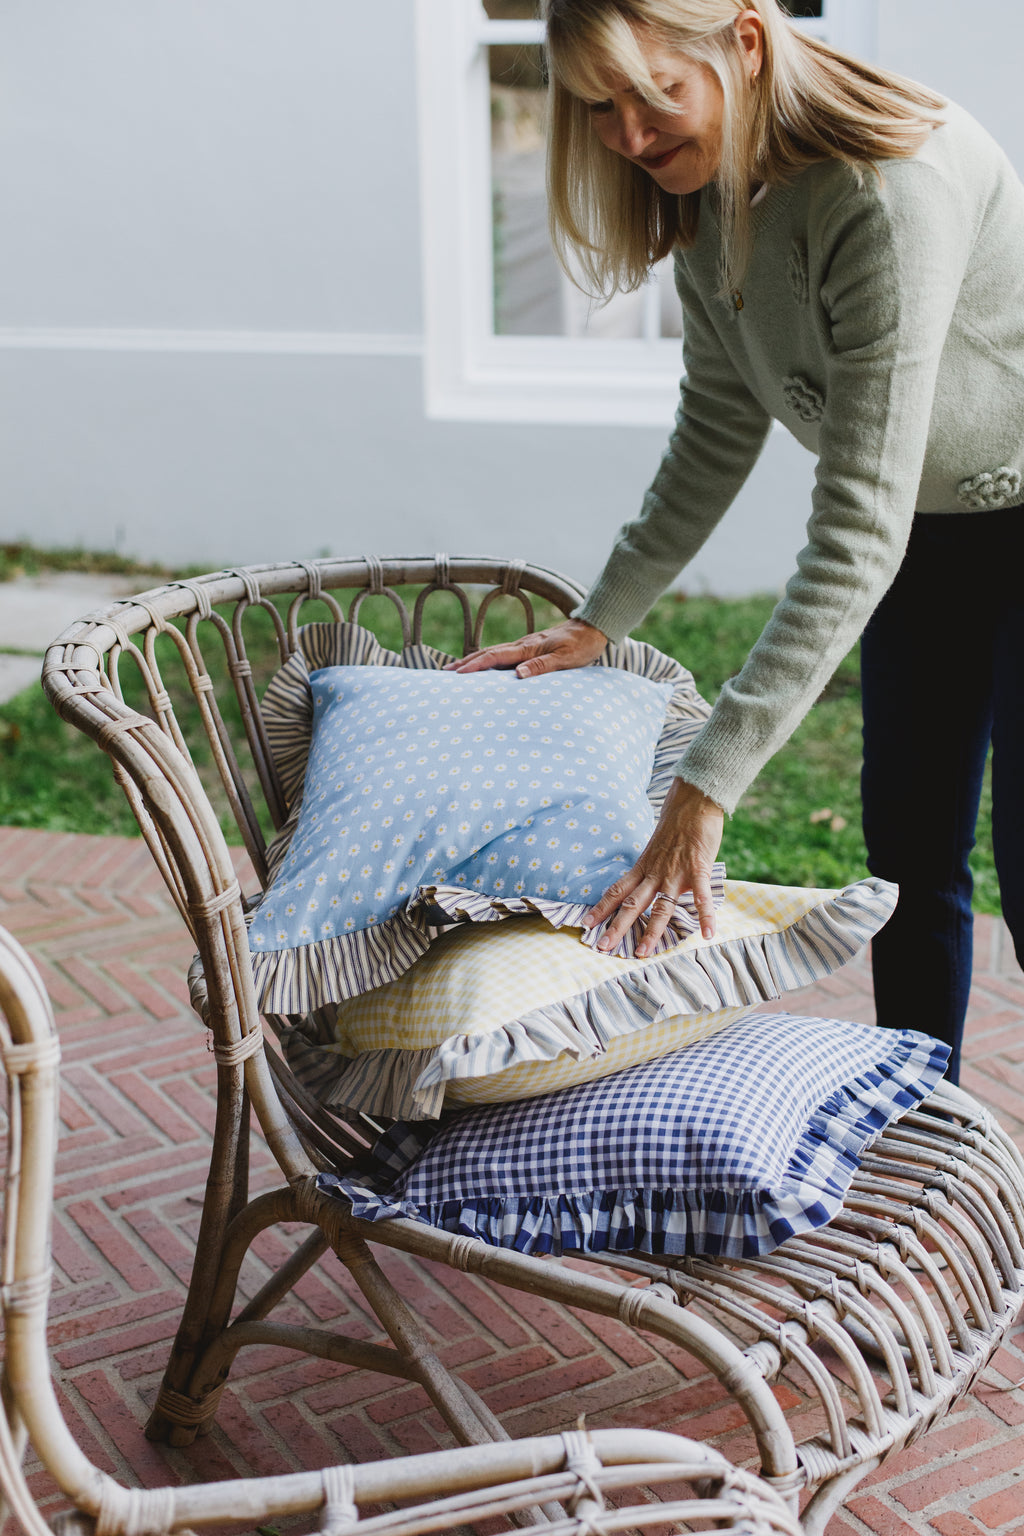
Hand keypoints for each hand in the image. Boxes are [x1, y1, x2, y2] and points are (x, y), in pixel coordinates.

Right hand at [444, 618, 607, 676]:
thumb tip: (517, 675)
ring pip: (494, 653)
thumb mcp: (566, 659)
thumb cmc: (582, 646)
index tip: (457, 674)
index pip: (495, 657)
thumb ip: (542, 667)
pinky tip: (486, 666)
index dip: (475, 665)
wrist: (593, 628)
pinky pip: (504, 655)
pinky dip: (489, 660)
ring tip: (458, 670)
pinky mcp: (531, 648)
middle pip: (488, 653)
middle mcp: (523, 645)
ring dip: (475, 661)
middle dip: (467, 663)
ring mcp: (526, 646)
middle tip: (446, 673)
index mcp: (528, 648)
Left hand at [585, 778, 724, 953]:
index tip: (586, 923)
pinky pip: (701, 896)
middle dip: (617, 927)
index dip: (601, 908)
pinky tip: (708, 934)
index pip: (617, 891)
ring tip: (644, 953)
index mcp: (643, 869)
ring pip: (660, 907)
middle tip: (602, 948)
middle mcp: (654, 874)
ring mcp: (675, 873)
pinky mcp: (697, 869)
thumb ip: (651, 869)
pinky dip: (706, 916)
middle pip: (631, 905)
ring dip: (652, 932)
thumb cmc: (676, 827)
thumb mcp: (655, 849)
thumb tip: (646, 883)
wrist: (692, 802)